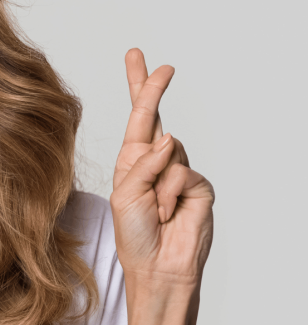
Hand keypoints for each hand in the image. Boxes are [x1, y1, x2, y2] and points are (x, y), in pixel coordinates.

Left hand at [110, 49, 213, 289]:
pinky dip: (169, 194)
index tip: (137, 56)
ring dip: (154, 183)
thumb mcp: (124, 195)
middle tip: (160, 65)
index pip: (136, 117)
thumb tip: (169, 137)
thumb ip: (143, 164)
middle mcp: (155, 161)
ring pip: (169, 152)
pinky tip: (167, 213)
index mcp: (132, 160)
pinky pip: (182, 173)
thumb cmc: (134, 234)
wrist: (157, 267)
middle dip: (153, 89)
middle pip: (156, 116)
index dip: (139, 87)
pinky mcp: (199, 186)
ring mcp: (179, 172)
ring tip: (152, 210)